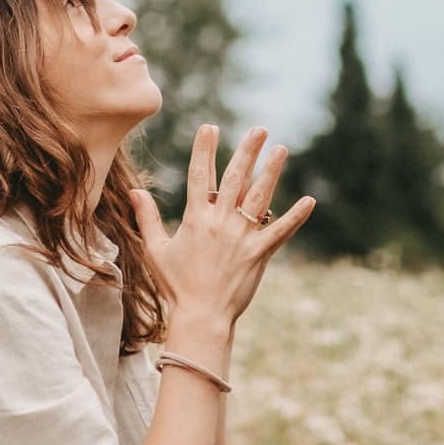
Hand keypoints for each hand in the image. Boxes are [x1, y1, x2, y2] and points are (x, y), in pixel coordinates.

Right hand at [128, 123, 314, 326]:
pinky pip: (280, 232)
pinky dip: (295, 217)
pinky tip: (309, 201)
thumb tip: (134, 191)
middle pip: (235, 178)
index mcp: (195, 219)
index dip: (204, 150)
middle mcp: (220, 223)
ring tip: (281, 150)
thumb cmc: (176, 285)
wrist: (200, 317)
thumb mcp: (156, 250)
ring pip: (259, 197)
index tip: (209, 127)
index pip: (200, 176)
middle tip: (259, 129)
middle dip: (247, 151)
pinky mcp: (259, 254)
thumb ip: (147, 217)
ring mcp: (242, 238)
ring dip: (271, 172)